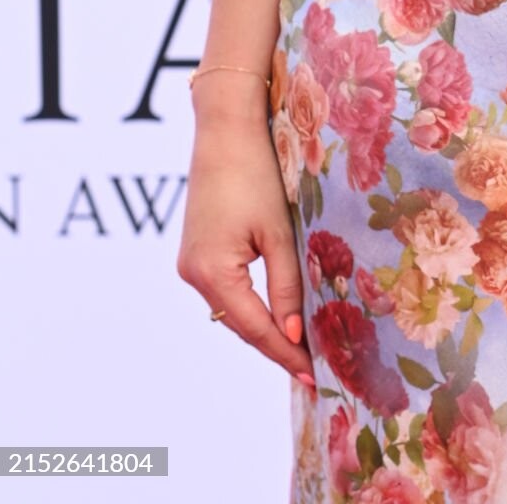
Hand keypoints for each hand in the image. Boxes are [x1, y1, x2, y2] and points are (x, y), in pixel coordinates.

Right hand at [177, 111, 313, 387]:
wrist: (225, 128)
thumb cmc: (255, 173)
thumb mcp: (278, 232)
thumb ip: (286, 285)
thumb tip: (294, 334)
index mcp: (211, 272)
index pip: (255, 328)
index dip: (285, 354)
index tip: (314, 377)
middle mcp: (193, 274)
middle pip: (241, 322)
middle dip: (276, 344)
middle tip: (314, 367)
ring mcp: (191, 262)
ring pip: (234, 307)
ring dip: (264, 324)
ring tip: (302, 345)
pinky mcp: (197, 249)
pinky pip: (228, 288)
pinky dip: (252, 301)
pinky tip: (277, 310)